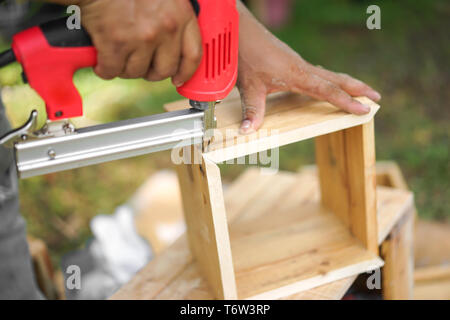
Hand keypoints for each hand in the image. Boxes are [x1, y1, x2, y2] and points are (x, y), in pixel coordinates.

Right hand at [78, 0, 201, 85]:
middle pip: (165, 70)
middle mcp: (166, 28)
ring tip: (119, 56)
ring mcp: (142, 37)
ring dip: (126, 69)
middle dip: (151, 72)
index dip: (185, 72)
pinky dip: (104, 69)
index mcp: (181, 15)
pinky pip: (112, 71)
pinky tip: (102, 61)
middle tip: (141, 65)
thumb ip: (174, 17)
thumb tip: (174, 44)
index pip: (193, 55)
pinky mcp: (117, 43)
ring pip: (137, 72)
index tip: (179, 80)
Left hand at [236, 2, 380, 133]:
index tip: (365, 110)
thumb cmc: (246, 56)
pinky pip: (317, 73)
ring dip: (345, 83)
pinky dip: (328, 79)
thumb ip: (252, 110)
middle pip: (337, 79)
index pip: (329, 91)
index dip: (347, 102)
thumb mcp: (249, 87)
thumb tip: (248, 132)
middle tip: (377, 97)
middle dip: (358, 88)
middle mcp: (302, 68)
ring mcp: (298, 64)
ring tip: (358, 91)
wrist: (241, 31)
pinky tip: (324, 83)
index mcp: (298, 75)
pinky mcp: (291, 62)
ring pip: (329, 74)